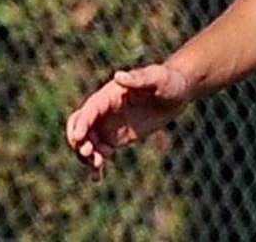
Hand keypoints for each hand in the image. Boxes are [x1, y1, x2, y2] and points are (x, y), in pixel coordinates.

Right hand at [65, 63, 191, 180]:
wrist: (177, 94)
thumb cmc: (169, 81)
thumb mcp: (157, 78)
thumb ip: (139, 78)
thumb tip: (118, 76)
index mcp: (110, 94)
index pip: (90, 109)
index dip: (82, 122)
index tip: (80, 137)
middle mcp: (104, 110)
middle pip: (80, 126)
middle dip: (78, 140)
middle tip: (88, 153)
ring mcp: (108, 125)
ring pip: (87, 142)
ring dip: (87, 154)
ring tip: (98, 165)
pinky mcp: (115, 138)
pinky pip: (99, 153)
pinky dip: (95, 165)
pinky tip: (96, 178)